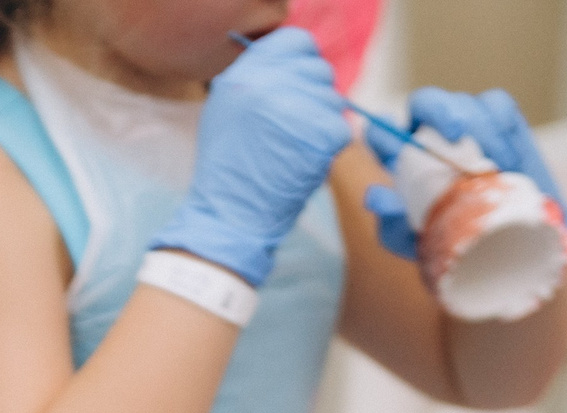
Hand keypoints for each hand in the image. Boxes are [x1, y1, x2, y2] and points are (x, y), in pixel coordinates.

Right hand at [150, 27, 348, 286]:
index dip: (300, 64)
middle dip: (311, 98)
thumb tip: (293, 67)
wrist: (228, 216)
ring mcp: (297, 108)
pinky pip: (341, 129)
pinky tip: (302, 162)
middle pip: (319, 71)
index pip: (296, 42)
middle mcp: (270, 85)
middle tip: (289, 130)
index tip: (293, 88)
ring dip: (320, 124)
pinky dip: (327, 148)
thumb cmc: (227, 169)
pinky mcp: (321, 135)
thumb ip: (258, 80)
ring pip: (333, 101)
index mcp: (245, 74)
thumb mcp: (226, 111)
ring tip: (291, 149)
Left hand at [361, 86, 566, 260]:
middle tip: (456, 133)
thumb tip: (372, 197)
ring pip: (464, 102)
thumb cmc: (456, 241)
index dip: (382, 132)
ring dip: (478, 126)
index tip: (394, 146)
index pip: (380, 134)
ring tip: (491, 164)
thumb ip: (391, 224)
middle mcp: (429, 136)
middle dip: (438, 110)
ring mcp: (465, 124)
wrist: (510, 247)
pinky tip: (507, 159)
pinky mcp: (500, 121)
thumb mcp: (417, 242)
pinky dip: (502, 128)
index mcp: (401, 161)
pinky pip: (498, 106)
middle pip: (424, 102)